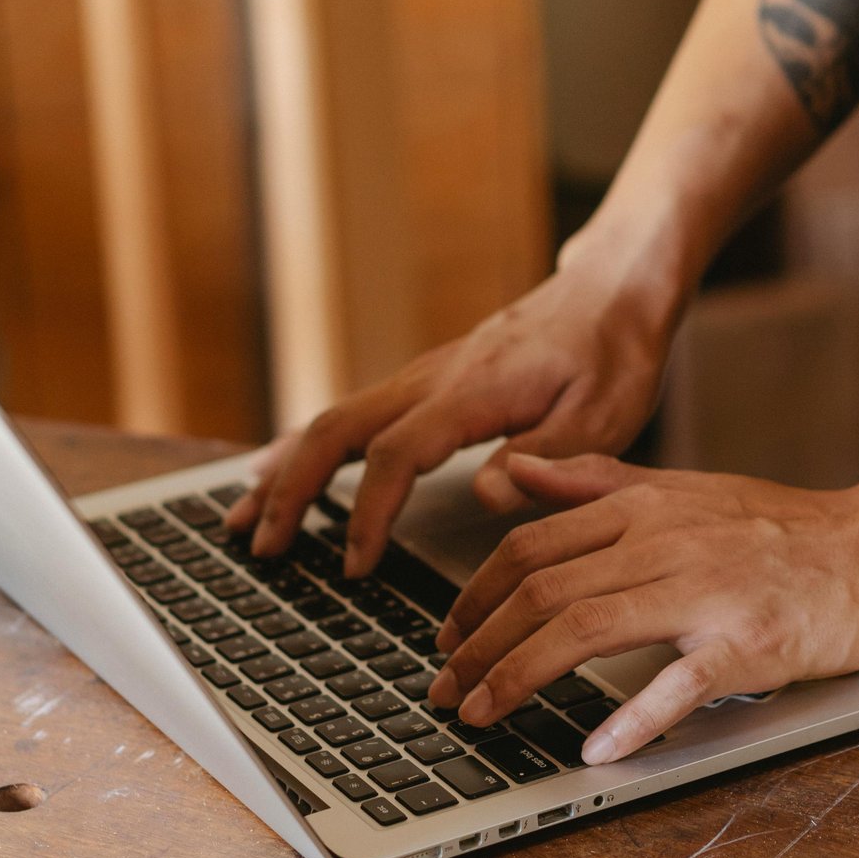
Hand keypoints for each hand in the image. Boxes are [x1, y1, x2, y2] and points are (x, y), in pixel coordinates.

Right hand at [223, 254, 681, 576]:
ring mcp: (421, 376)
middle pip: (335, 430)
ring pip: (332, 420)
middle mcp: (432, 378)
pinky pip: (350, 414)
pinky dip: (305, 448)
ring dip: (285, 471)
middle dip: (292, 492)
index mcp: (471, 391)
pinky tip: (276, 471)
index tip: (355, 567)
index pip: (396, 454)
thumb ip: (545, 457)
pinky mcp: (425, 381)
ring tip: (245, 523)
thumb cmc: (613, 353)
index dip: (368, 513)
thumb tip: (486, 495)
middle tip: (263, 549)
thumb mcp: (602, 414)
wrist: (611, 290)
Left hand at [427, 454, 858, 763]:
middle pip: (542, 591)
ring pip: (588, 629)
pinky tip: (595, 751)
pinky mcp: (750, 644)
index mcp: (645, 507)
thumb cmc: (784, 530)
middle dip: (478, 645)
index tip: (447, 637)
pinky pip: (680, 684)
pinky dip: (632, 720)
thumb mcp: (682, 489)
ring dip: (521, 678)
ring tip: (484, 716)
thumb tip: (517, 471)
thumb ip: (596, 482)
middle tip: (444, 690)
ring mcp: (708, 594)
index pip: (531, 546)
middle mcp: (666, 543)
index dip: (473, 595)